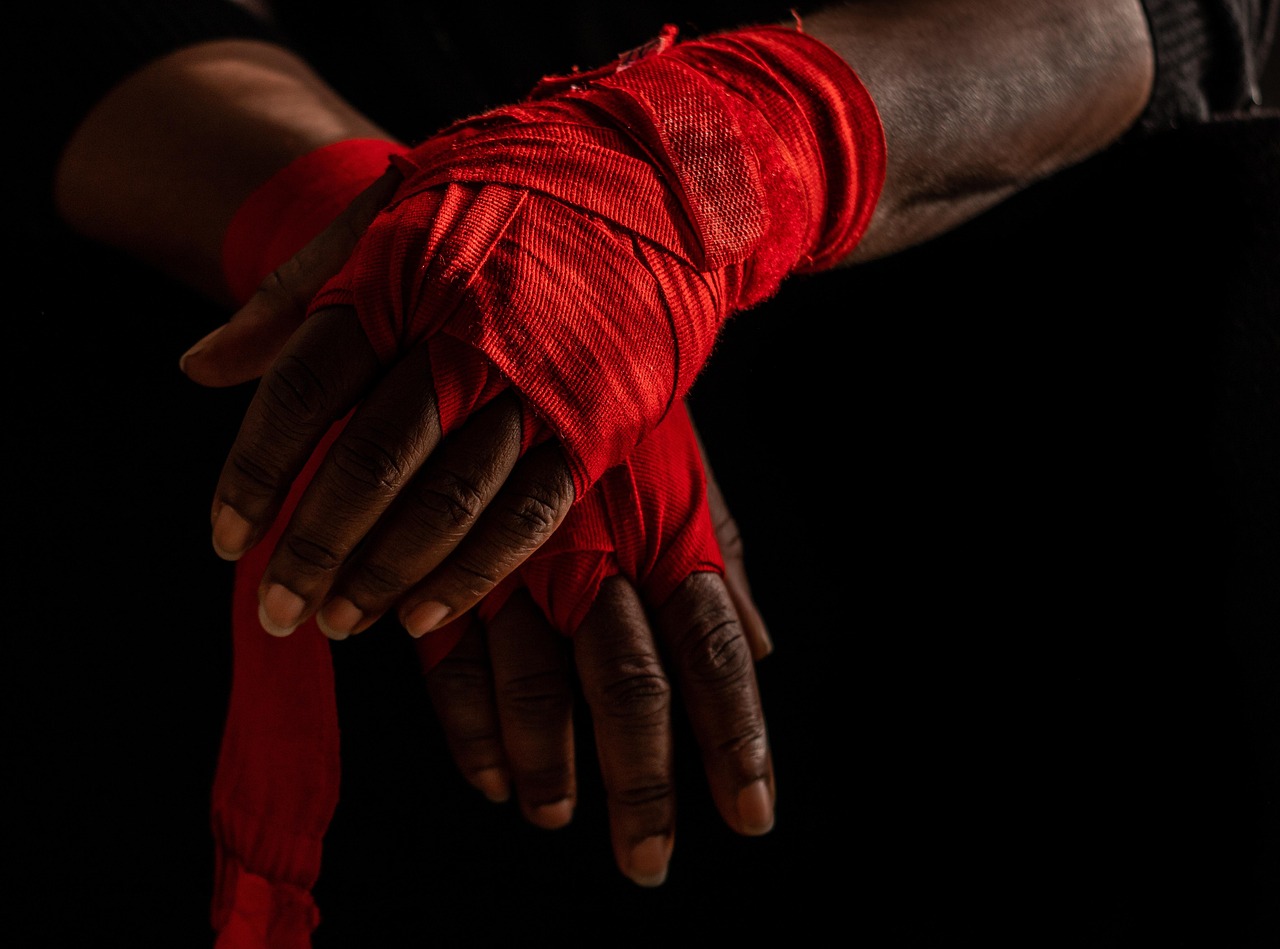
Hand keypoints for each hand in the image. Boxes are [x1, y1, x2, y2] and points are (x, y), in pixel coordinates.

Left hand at [185, 166, 578, 639]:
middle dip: (314, 547)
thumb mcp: (386, 214)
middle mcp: (464, 339)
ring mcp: (535, 389)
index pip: (304, 388)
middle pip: (371, 461)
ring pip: (448, 503)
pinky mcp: (593, 428)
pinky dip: (472, 575)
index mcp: (401, 279)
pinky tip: (422, 617)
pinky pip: (527, 517)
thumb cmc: (499, 202)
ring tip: (338, 622)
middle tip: (275, 609)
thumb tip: (197, 369)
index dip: (256, 472)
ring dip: (384, 575)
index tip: (226, 537)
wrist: (643, 187)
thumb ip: (291, 292)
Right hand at [419, 404, 773, 886]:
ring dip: (549, 764)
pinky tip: (490, 776)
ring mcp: (516, 557)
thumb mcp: (675, 459)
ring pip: (536, 684)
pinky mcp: (444, 558)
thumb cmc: (604, 399)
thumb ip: (717, 551)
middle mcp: (597, 552)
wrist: (499, 312)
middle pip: (628, 684)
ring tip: (557, 818)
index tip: (752, 816)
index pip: (711, 649)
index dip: (735, 737)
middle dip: (643, 782)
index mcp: (661, 528)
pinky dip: (471, 725)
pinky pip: (453, 660)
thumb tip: (764, 644)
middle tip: (650, 862)